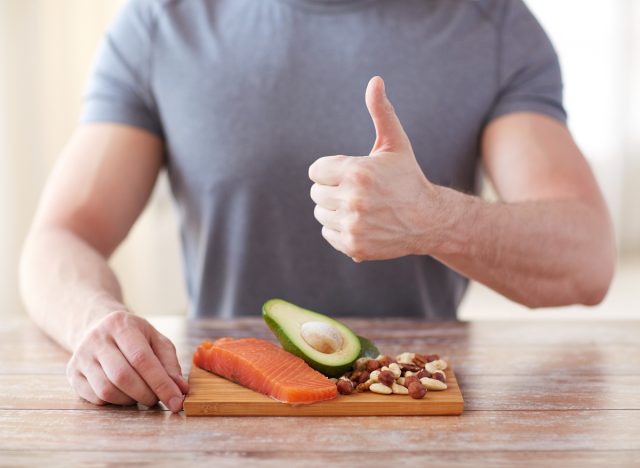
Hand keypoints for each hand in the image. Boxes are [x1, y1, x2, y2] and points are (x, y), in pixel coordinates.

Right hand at [66, 310, 188, 411]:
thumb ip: (170, 364)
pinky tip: (124, 393)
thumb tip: (181, 389)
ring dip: (130, 400)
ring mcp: (81, 356)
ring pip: (107, 390)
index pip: (142, 359)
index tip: (176, 401)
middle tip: (158, 399)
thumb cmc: (134, 336)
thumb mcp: (156, 340)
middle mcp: (97, 338)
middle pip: (123, 376)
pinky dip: (114, 402)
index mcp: (121, 325)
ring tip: (142, 395)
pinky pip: (95, 398)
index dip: (161, 383)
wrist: (98, 326)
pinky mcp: (72, 372)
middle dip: (146, 394)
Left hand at [309, 76, 439, 261]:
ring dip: (334, 209)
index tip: (350, 173)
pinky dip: (339, 228)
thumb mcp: (395, 143)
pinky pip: (327, 233)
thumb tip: (375, 80)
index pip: (316, 171)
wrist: (428, 220)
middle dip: (333, 189)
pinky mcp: (353, 246)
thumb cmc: (407, 178)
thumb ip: (381, 112)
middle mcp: (353, 200)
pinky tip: (361, 222)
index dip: (332, 170)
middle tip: (357, 191)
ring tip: (360, 206)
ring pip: (320, 213)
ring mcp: (353, 225)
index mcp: (358, 172)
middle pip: (316, 192)